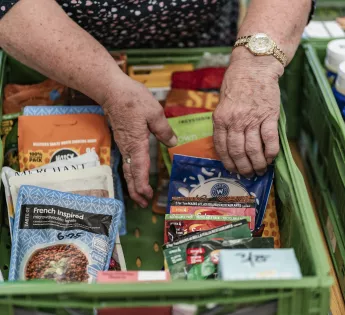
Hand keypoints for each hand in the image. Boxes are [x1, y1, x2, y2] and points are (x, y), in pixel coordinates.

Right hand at [103, 74, 176, 207]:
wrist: (111, 90)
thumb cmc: (132, 99)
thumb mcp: (154, 112)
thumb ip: (164, 130)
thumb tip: (172, 143)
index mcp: (136, 143)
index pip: (139, 170)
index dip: (143, 185)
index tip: (148, 196)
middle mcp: (128, 148)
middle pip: (129, 175)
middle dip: (136, 191)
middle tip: (143, 204)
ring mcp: (123, 144)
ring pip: (126, 170)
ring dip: (133, 184)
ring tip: (140, 195)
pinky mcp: (122, 140)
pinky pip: (126, 161)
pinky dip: (131, 173)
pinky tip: (136, 174)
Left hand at [213, 48, 283, 176]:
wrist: (254, 66)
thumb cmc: (235, 85)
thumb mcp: (221, 104)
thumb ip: (223, 124)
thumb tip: (227, 146)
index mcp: (220, 119)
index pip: (222, 148)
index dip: (228, 162)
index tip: (233, 171)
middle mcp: (235, 121)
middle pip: (238, 152)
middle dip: (243, 167)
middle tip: (248, 175)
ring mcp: (252, 119)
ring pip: (253, 149)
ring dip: (257, 164)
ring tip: (260, 171)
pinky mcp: (269, 115)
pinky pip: (270, 139)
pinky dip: (271, 152)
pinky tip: (272, 158)